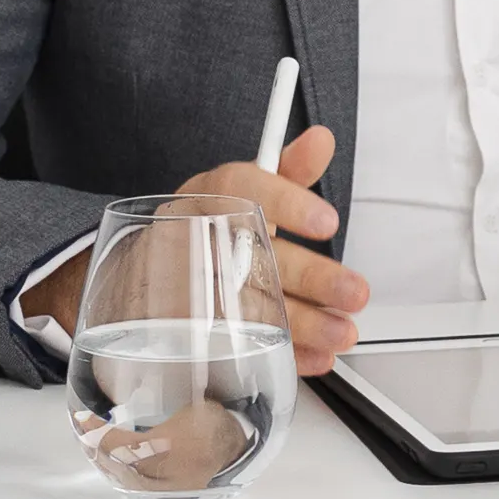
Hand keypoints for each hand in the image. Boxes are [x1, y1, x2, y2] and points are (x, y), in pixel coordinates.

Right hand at [30, 126, 370, 373]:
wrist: (146, 271)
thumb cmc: (206, 228)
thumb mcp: (244, 192)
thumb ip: (288, 171)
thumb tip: (321, 140)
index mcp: (207, 197)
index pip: (240, 187)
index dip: (286, 203)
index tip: (327, 221)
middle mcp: (194, 237)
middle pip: (251, 255)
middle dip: (309, 277)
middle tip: (352, 291)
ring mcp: (186, 286)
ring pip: (246, 306)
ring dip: (301, 324)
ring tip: (342, 333)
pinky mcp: (189, 331)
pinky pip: (236, 346)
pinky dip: (280, 355)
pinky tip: (314, 357)